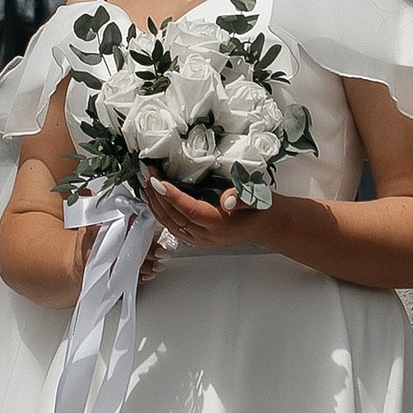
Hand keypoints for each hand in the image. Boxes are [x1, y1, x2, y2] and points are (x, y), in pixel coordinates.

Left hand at [138, 172, 266, 254]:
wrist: (268, 225)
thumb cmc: (262, 208)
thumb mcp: (257, 198)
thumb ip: (243, 198)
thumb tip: (228, 199)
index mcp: (219, 224)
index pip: (188, 210)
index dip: (171, 195)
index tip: (156, 180)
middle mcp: (206, 235)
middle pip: (174, 217)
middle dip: (156, 195)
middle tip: (146, 174)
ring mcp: (200, 239)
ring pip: (169, 224)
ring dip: (155, 204)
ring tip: (145, 183)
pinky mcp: (197, 238)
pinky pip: (172, 226)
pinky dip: (161, 212)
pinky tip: (154, 199)